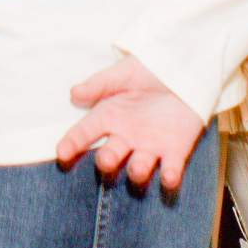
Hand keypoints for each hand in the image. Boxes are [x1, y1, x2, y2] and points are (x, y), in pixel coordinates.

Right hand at [56, 54, 204, 191]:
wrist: (186, 70)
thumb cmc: (151, 70)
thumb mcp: (125, 72)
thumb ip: (100, 84)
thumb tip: (74, 92)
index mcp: (110, 116)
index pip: (85, 133)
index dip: (72, 143)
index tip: (61, 153)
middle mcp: (126, 136)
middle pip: (110, 156)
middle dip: (106, 161)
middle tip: (106, 160)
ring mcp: (150, 146)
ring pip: (138, 167)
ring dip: (137, 171)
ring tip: (137, 169)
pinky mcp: (175, 151)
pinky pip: (170, 169)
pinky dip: (169, 176)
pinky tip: (168, 177)